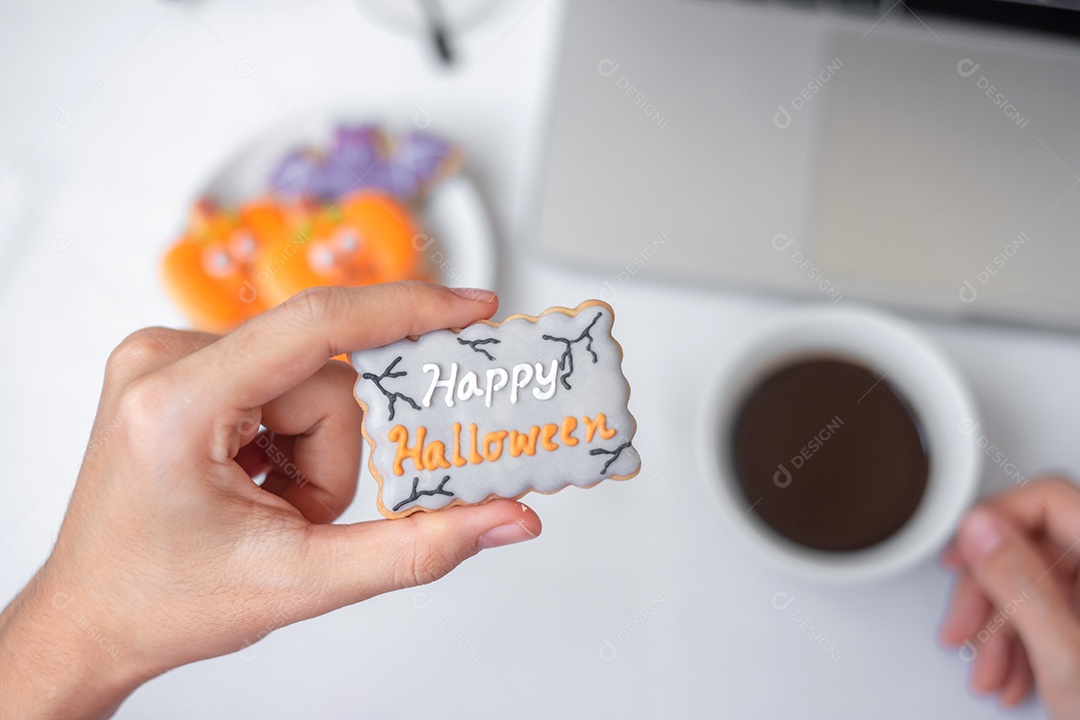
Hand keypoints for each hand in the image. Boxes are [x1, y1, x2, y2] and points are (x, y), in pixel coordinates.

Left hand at [0, 283, 541, 719]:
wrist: (92, 620)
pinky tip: (256, 481)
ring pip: (307, 380)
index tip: (473, 308)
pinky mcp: (179, 366)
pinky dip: (291, 436)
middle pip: (322, 376)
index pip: (316, 326)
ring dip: (312, 452)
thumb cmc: (167, 603)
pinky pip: (280, 379)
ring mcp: (166, 358)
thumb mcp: (303, 582)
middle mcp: (162, 359)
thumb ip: (417, 548)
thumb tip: (508, 518)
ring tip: (270, 506)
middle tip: (299, 513)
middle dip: (334, 455)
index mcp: (177, 404)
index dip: (406, 311)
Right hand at [940, 475, 1079, 717]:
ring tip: (989, 670)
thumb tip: (981, 528)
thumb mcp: (1068, 659)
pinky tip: (1016, 675)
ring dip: (1002, 627)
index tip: (961, 556)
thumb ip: (1021, 584)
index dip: (995, 523)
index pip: (1050, 500)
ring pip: (1040, 583)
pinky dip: (1026, 642)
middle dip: (990, 592)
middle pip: (1038, 547)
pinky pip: (1056, 612)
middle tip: (964, 626)